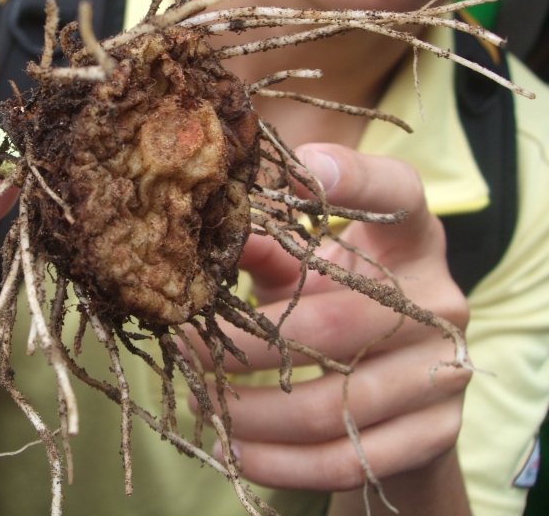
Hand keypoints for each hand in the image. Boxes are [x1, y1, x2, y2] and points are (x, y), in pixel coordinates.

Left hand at [202, 145, 470, 513]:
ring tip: (199, 400)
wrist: (406, 396)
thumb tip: (202, 234)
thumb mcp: (311, 271)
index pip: (400, 193)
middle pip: (330, 324)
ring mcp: (444, 372)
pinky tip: (235, 449)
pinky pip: (344, 459)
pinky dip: (278, 461)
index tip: (303, 164)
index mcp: (411, 240)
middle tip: (181, 345)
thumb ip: (266, 250)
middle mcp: (439, 299)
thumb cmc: (342, 306)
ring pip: (330, 405)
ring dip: (247, 411)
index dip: (356, 178)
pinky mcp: (434, 434)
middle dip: (240, 346)